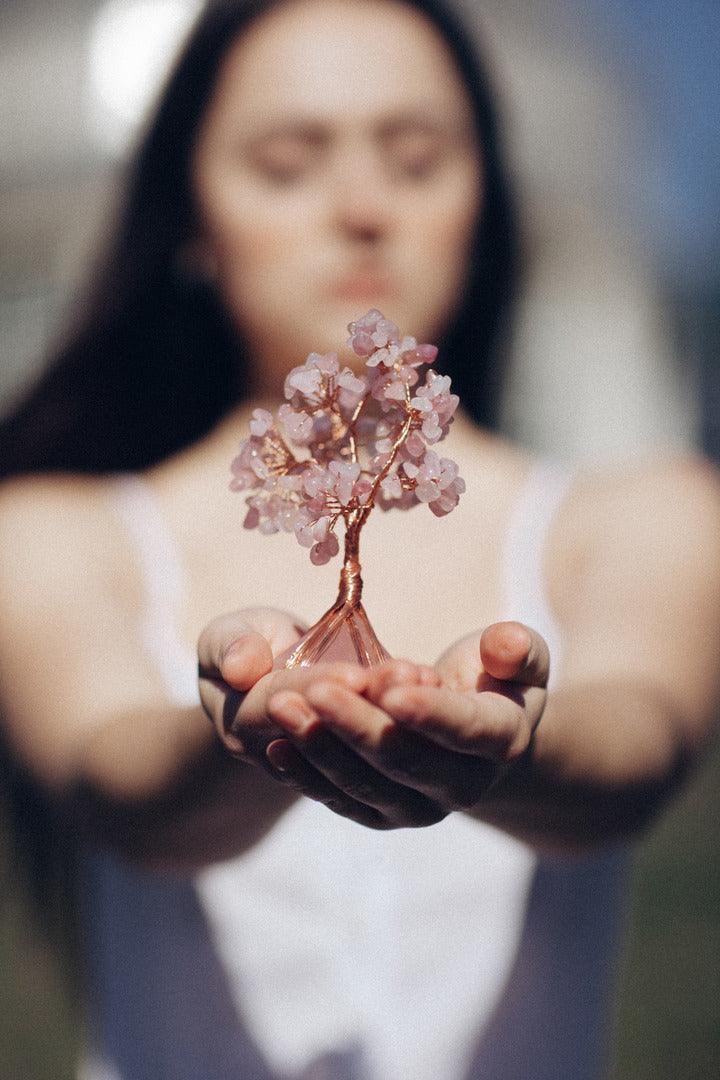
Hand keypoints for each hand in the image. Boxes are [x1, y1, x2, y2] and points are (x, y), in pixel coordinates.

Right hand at [197, 607, 443, 827]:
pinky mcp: (353, 773)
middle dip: (366, 706)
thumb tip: (240, 668)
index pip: (282, 706)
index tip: (356, 674)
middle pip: (326, 737)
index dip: (320, 687)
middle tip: (404, 674)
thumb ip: (230, 644)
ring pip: (358, 759)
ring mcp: (316, 772)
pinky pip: (380, 764)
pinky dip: (409, 730)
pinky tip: (431, 691)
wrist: (269, 679)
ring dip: (395, 718)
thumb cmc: (247, 644)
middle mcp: (278, 757)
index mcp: (241, 724)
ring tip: (423, 679)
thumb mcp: (226, 633)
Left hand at [262, 622, 548, 828]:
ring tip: (282, 707)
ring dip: (321, 747)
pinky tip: (277, 746)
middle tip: (316, 688)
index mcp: (502, 740)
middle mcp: (463, 787)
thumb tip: (506, 643)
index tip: (387, 685)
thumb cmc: (495, 678)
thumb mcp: (519, 657)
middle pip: (405, 759)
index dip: (429, 710)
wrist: (477, 735)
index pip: (466, 729)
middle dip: (358, 723)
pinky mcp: (382, 814)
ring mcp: (420, 808)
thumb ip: (517, 649)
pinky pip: (341, 801)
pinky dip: (307, 776)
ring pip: (366, 784)